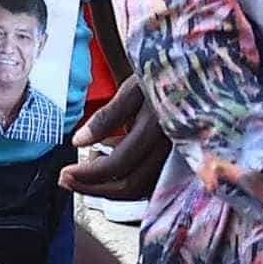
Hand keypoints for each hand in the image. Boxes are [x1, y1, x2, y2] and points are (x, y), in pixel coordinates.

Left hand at [60, 82, 169, 199]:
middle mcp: (171, 148)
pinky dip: (127, 178)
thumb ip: (107, 117)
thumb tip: (78, 142)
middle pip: (131, 184)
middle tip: (67, 180)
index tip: (65, 173)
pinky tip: (108, 160)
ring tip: (85, 169)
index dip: (89, 175)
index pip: (119, 164)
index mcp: (157, 127)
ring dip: (108, 186)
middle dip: (94, 187)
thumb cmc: (163, 75)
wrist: (197, 76)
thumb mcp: (133, 88)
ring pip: (142, 187)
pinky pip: (151, 180)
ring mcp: (179, 157)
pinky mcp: (180, 160)